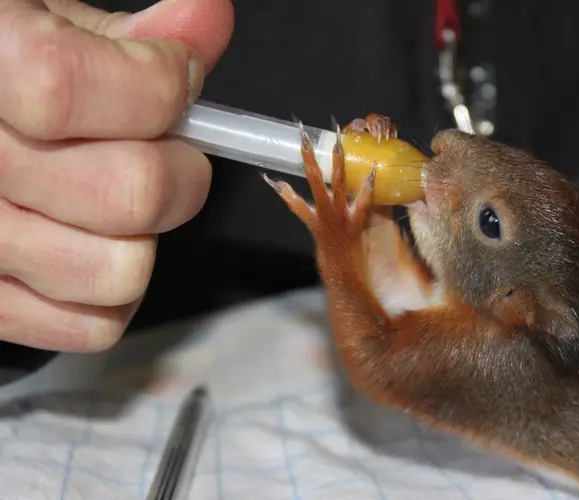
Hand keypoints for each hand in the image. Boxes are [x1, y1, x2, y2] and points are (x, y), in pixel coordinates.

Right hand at [0, 0, 232, 351]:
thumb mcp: (41, 25)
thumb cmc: (1, 74)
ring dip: (143, 235)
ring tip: (113, 198)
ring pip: (121, 273)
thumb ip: (129, 33)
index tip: (176, 75)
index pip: (64, 88)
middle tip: (160, 147)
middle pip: (127, 194)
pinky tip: (91, 242)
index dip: (155, 85)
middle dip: (176, 168)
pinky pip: (95, 325)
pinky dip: (115, 291)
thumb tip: (208, 20)